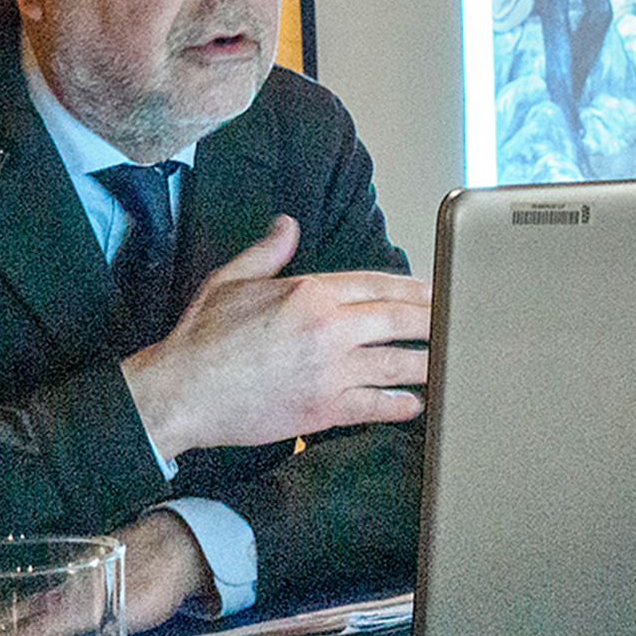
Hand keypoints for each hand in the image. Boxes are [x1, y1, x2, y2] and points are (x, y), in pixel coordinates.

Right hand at [121, 215, 430, 461]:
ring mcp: (329, 370)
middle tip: (455, 323)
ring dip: (426, 363)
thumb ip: (267, 252)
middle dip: (432, 320)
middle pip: (400, 319)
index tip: (433, 291)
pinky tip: (414, 403)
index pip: (377, 283)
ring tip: (445, 364)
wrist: (180, 391)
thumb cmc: (201, 338)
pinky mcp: (323, 409)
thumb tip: (287, 226)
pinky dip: (399, 403)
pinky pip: (375, 405)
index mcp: (310, 291)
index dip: (412, 287)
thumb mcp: (231, 280)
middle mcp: (328, 327)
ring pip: (396, 363)